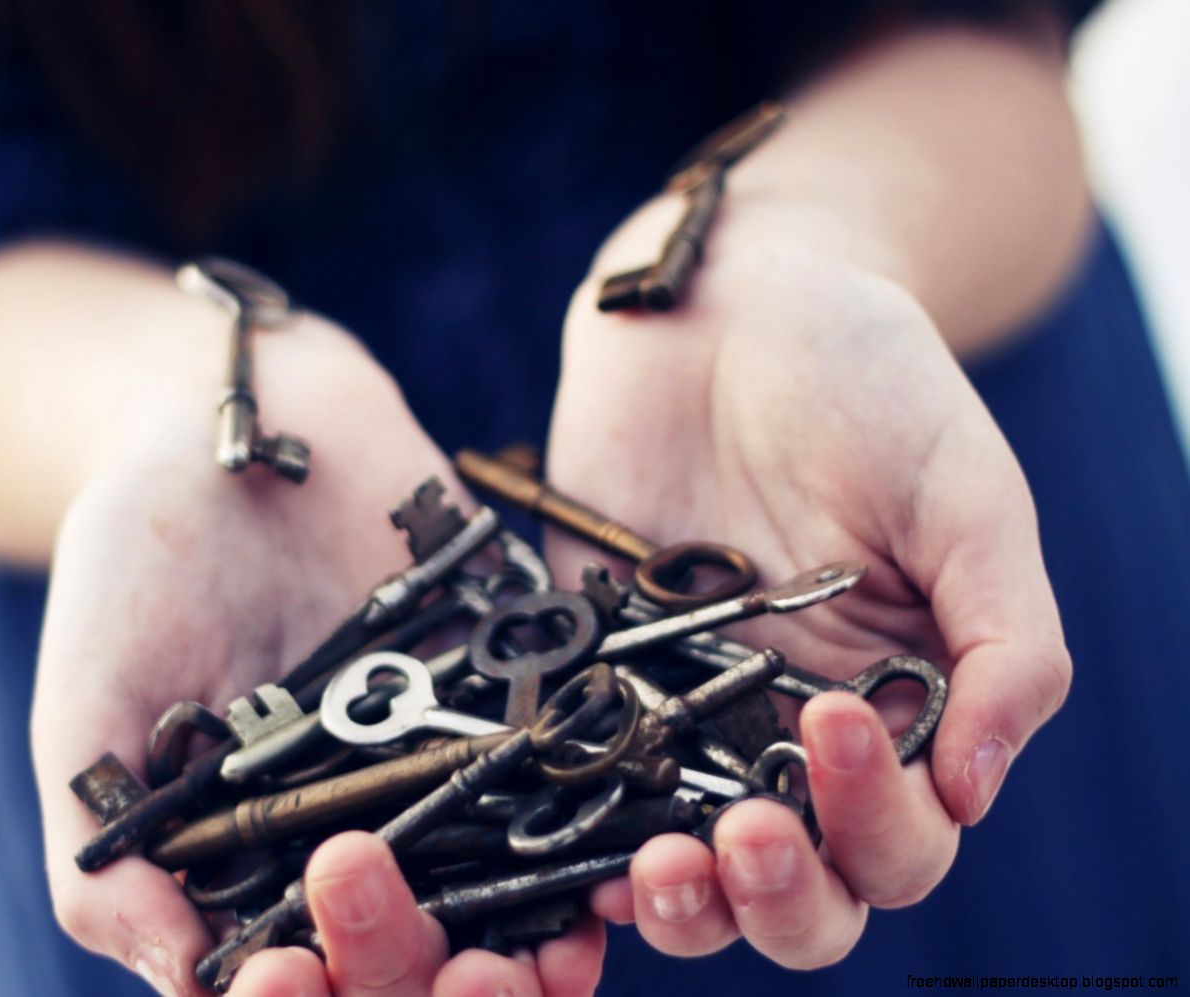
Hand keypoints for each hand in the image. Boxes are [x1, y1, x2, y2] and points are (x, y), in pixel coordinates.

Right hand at [31, 314, 603, 994]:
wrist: (244, 425)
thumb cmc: (137, 566)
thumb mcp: (91, 705)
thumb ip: (108, 850)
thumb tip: (185, 985)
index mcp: (254, 868)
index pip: (290, 978)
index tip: (289, 981)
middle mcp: (359, 840)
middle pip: (407, 960)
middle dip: (422, 985)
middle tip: (456, 983)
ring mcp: (446, 778)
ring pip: (501, 900)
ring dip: (530, 952)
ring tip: (541, 962)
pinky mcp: (519, 702)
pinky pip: (574, 781)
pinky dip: (602, 830)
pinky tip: (618, 860)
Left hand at [550, 194, 1071, 967]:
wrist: (732, 302)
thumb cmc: (871, 385)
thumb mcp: (968, 498)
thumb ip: (1003, 639)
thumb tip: (977, 788)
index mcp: (895, 709)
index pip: (901, 839)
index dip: (879, 823)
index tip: (835, 726)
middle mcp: (786, 734)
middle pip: (797, 889)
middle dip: (779, 896)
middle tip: (742, 837)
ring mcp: (682, 709)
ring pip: (682, 864)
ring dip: (678, 902)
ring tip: (655, 868)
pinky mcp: (589, 665)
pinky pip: (576, 773)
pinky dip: (568, 828)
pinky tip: (560, 845)